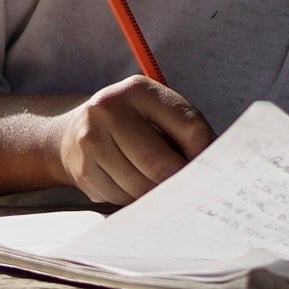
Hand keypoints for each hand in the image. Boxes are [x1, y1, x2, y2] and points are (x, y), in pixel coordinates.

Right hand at [57, 76, 214, 206]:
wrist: (73, 132)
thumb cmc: (132, 125)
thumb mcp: (157, 114)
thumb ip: (186, 132)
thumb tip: (214, 168)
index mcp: (139, 89)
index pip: (190, 127)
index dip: (206, 155)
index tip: (208, 169)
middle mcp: (110, 109)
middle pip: (161, 163)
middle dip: (179, 183)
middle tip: (187, 190)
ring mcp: (91, 140)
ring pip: (141, 186)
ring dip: (155, 194)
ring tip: (157, 186)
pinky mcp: (82, 169)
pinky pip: (122, 198)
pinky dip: (133, 199)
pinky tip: (130, 185)